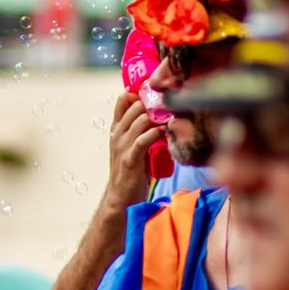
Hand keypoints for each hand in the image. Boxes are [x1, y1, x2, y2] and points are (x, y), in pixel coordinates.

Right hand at [104, 92, 163, 208]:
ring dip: (157, 117)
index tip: (156, 92)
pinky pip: (143, 139)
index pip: (122, 100)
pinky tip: (165, 132)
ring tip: (171, 117)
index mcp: (117, 130)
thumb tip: (165, 115)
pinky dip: (156, 133)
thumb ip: (143, 130)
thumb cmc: (132, 171)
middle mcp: (117, 135)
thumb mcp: (134, 146)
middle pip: (134, 106)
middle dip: (153, 102)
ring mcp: (122, 146)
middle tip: (170, 104)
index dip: (138, 92)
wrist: (121, 197)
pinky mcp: (131, 159)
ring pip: (139, 119)